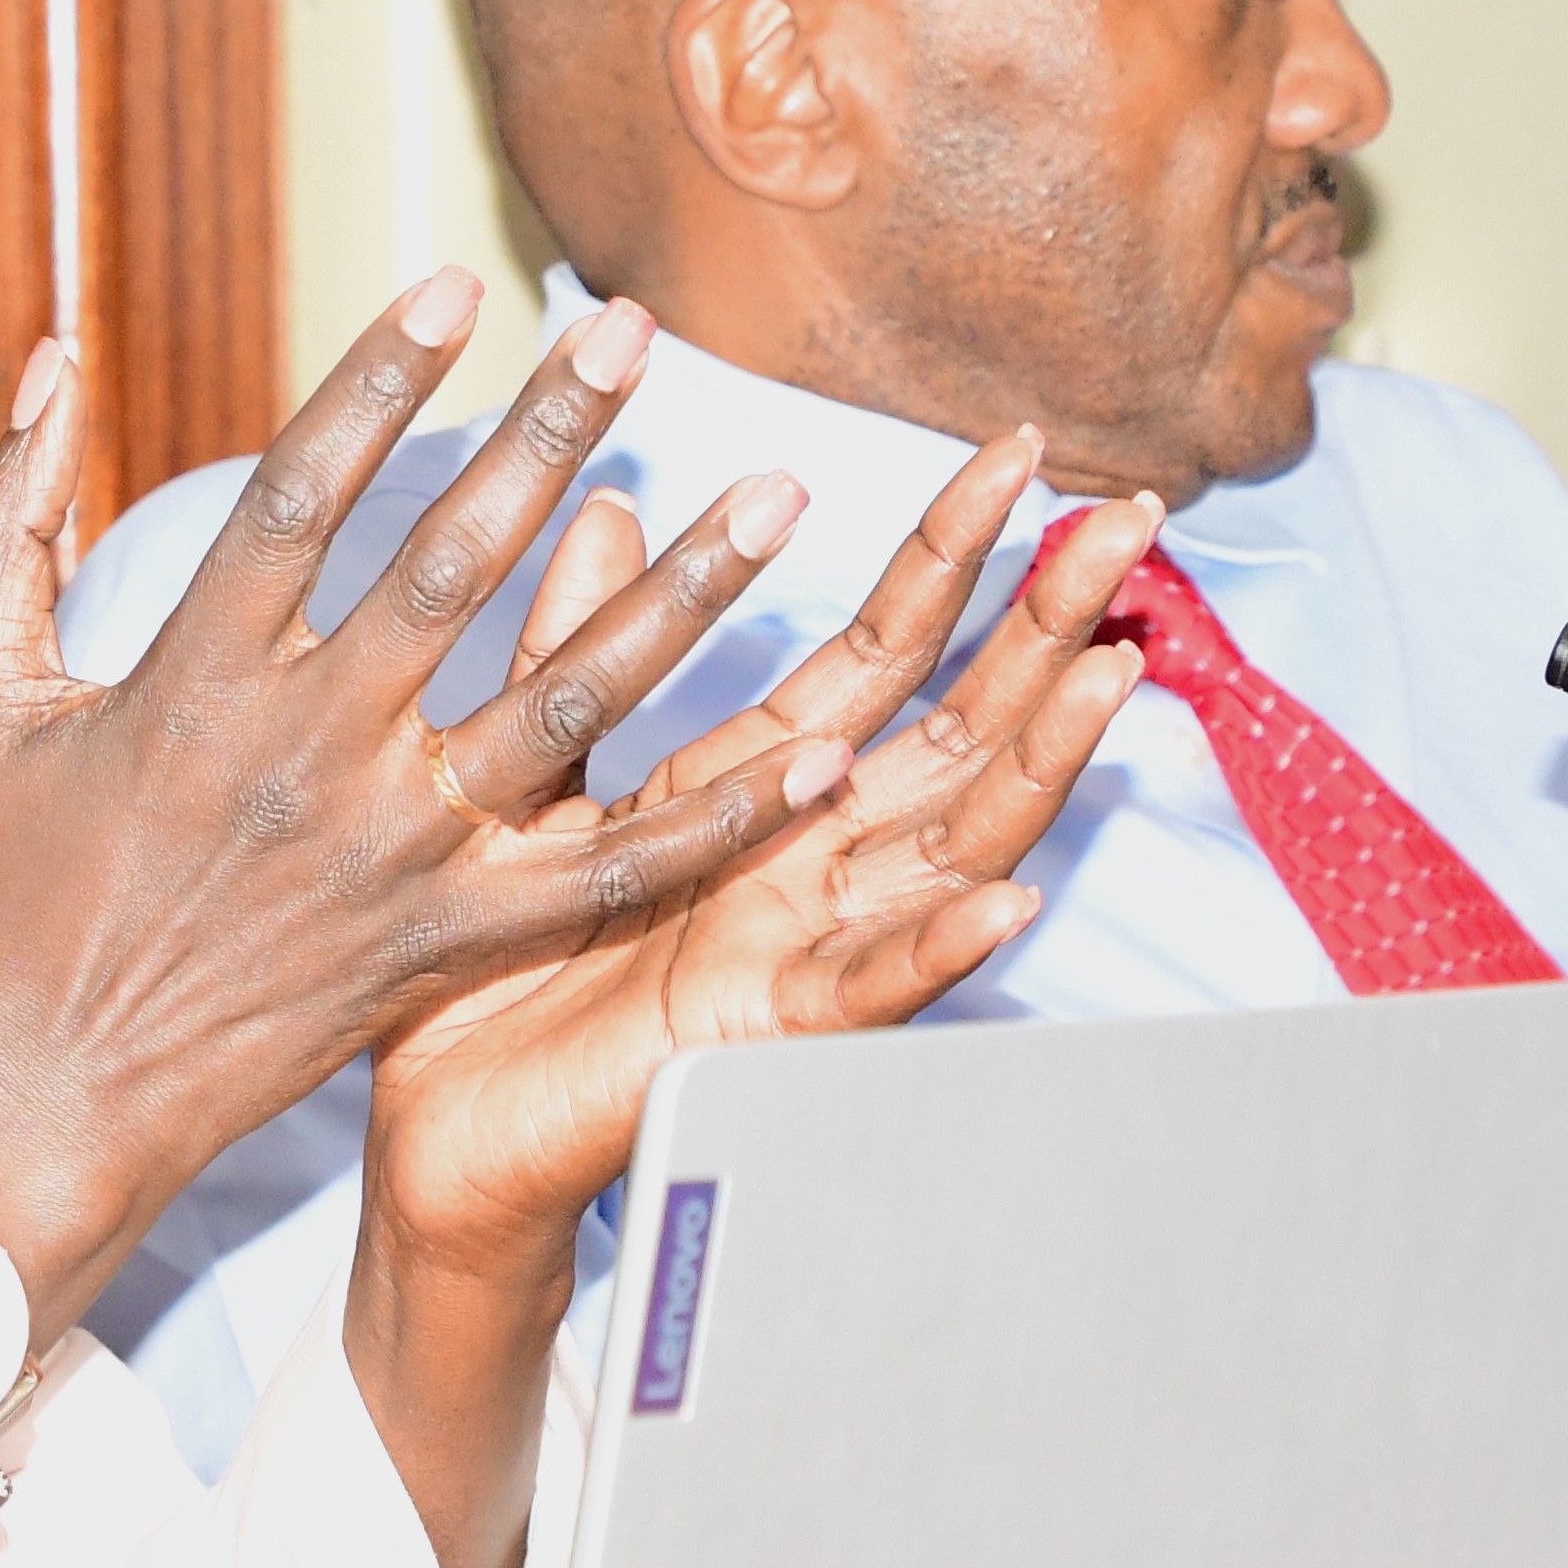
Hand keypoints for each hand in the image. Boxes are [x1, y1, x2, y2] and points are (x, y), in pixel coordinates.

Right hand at [0, 275, 840, 1344]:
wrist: (53, 1093)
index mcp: (196, 676)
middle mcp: (310, 751)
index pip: (305, 491)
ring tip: (778, 499)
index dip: (378, 378)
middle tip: (636, 331)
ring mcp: (393, 851)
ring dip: (682, 596)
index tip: (453, 284)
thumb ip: (9, 516)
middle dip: (552, 435)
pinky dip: (720, 820)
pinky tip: (820, 755)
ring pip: (565, 702)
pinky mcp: (450, 939)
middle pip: (456, 565)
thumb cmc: (12, 886)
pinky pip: (608, 871)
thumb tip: (46, 355)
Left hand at [358, 440, 1157, 1301]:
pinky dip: (940, 944)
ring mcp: (802, 941)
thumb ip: (582, 646)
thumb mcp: (541, 772)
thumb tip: (617, 505)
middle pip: (959, 723)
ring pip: (953, 840)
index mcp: (758, 782)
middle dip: (1045, 625)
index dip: (953, 553)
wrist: (440, 1115)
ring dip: (1037, 762)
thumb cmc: (492, 956)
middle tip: (1127, 520)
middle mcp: (807, 852)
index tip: (1021, 452)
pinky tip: (1007, 897)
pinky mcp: (763, 1030)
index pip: (885, 648)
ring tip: (1108, 673)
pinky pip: (870, 984)